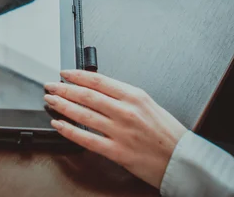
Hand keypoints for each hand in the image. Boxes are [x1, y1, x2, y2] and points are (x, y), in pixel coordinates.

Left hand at [44, 70, 186, 189]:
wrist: (182, 160)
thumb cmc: (168, 133)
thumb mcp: (148, 104)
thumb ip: (123, 96)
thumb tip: (98, 89)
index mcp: (134, 96)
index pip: (98, 80)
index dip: (77, 75)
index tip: (64, 73)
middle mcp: (126, 111)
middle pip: (87, 95)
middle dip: (64, 89)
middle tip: (50, 85)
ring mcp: (120, 132)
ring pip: (84, 114)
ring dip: (63, 106)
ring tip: (51, 100)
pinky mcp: (117, 152)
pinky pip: (87, 139)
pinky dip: (70, 131)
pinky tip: (59, 124)